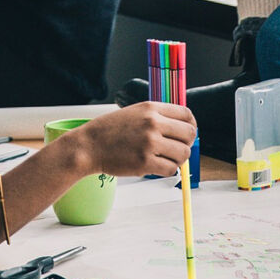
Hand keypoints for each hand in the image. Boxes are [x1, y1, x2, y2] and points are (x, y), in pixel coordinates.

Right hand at [61, 102, 197, 177]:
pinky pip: (171, 169)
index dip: (191, 126)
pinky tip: (156, 166)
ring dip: (177, 159)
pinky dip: (167, 170)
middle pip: (189, 134)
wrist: (88, 146)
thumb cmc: (109, 131)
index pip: (186, 114)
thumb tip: (182, 129)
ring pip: (183, 154)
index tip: (186, 134)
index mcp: (151, 108)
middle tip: (175, 149)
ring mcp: (149, 143)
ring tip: (164, 159)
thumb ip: (156, 117)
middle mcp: (152, 123)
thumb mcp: (134, 112)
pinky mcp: (145, 162)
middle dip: (186, 144)